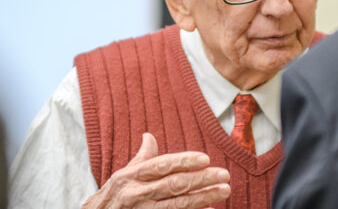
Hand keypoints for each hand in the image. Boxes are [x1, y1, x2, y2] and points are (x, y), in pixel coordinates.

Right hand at [82, 133, 230, 208]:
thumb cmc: (112, 197)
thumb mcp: (123, 175)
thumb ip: (142, 158)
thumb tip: (149, 136)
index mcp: (132, 176)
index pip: (162, 165)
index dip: (184, 161)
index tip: (206, 158)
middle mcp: (137, 193)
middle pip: (174, 185)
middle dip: (202, 179)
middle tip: (225, 175)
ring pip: (178, 205)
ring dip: (204, 198)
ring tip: (224, 191)